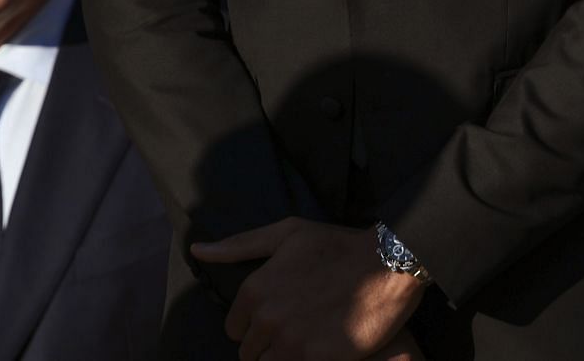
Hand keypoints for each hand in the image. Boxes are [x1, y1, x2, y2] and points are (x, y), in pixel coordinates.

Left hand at [193, 218, 426, 360]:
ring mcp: (289, 341)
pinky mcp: (314, 359)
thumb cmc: (336, 246)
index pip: (234, 328)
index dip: (254, 324)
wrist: (386, 265)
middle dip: (268, 343)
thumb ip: (238, 246)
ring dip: (283, 358)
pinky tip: (321, 347)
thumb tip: (197, 250)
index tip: (279, 315)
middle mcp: (266, 318)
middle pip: (249, 352)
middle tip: (297, 327)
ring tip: (308, 340)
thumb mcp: (286, 234)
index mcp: (254, 289)